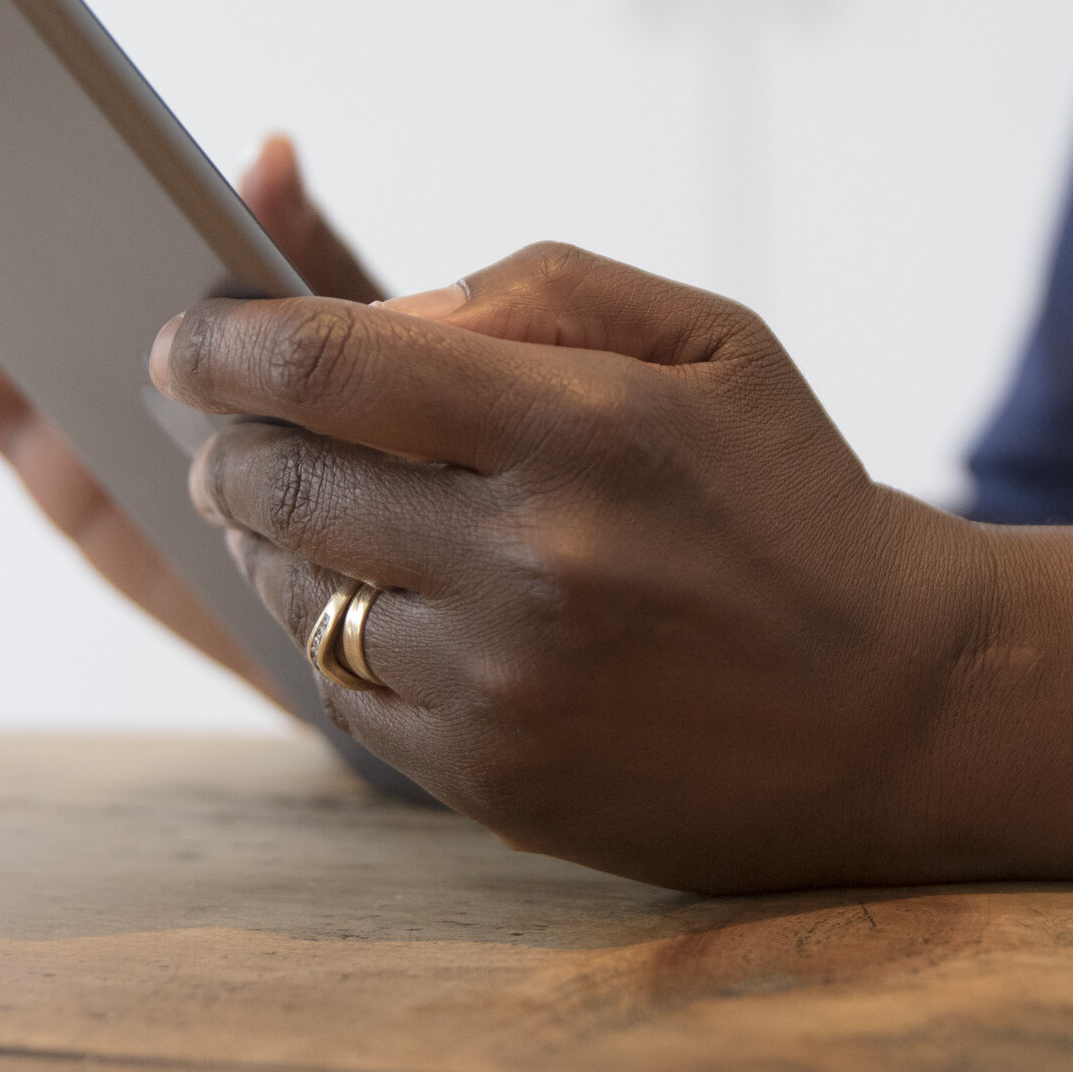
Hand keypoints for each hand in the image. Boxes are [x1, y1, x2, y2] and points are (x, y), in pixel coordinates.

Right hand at [0, 136, 380, 705]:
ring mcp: (66, 366)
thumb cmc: (366, 422)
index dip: (50, 134)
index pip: (104, 171)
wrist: (350, 563)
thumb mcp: (347, 326)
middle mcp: (110, 292)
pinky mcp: (39, 446)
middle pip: (12, 226)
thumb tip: (270, 153)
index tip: (16, 117)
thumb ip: (299, 245)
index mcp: (179, 246)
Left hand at [151, 242, 996, 890]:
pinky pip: (344, 689)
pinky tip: (380, 600)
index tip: (180, 336)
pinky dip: (335, 630)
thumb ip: (542, 290)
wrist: (893, 703)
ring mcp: (503, 686)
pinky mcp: (492, 780)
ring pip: (296, 591)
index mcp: (582, 428)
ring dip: (267, 536)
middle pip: (279, 478)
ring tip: (298, 507)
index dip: (222, 340)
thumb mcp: (711, 339)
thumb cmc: (790, 498)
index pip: (334, 362)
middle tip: (224, 426)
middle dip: (222, 441)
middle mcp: (529, 561)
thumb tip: (386, 316)